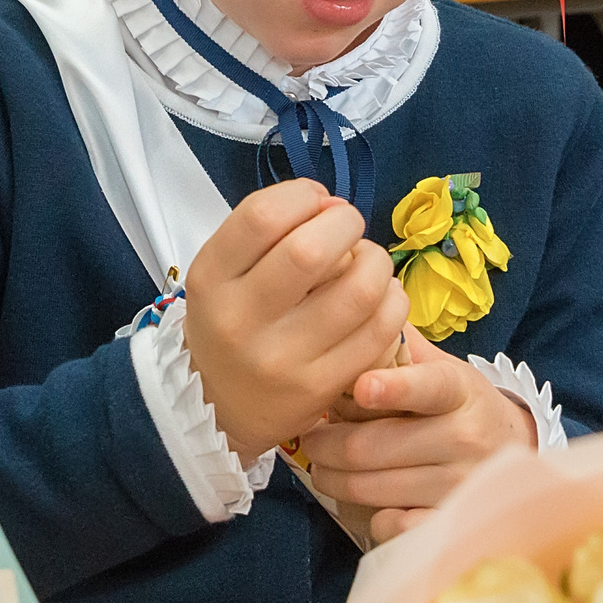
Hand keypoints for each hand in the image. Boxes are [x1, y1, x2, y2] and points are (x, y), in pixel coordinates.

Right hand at [185, 181, 406, 463]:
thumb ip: (268, 232)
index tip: (315, 202)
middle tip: (347, 228)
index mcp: (210, 280)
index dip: (303, 195)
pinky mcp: (319, 388)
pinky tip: (380, 296)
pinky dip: (392, 300)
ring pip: (359, 290)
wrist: (220, 407)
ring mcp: (281, 359)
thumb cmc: (232, 320)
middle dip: (345, 223)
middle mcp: (239, 321)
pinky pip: (379, 331)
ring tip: (367, 262)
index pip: (262, 216)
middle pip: (310, 250)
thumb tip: (332, 206)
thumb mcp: (223, 272)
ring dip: (376, 261)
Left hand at [295, 329, 536, 542]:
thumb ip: (402, 346)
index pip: (428, 387)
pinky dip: (373, 517)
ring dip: (335, 481)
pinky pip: (396, 526)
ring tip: (323, 470)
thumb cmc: (461, 407)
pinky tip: (369, 504)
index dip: (394, 388)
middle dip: (327, 446)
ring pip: (375, 487)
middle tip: (310, 442)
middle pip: (375, 446)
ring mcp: (461, 483)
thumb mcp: (444, 370)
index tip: (361, 387)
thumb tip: (359, 304)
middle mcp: (465, 437)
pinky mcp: (452, 520)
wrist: (514, 452)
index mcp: (459, 390)